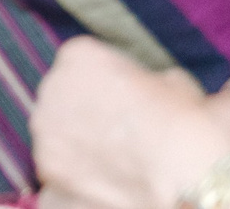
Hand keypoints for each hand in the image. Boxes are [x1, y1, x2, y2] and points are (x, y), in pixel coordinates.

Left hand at [31, 38, 229, 208]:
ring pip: (57, 128)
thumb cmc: (183, 120)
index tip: (126, 97)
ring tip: (114, 156)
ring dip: (76, 137)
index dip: (107, 80)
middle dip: (85, 107)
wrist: (184, 171)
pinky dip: (75, 169)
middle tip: (119, 129)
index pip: (84, 61)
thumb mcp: (173, 81)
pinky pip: (58, 162)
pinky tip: (103, 177)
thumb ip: (145, 79)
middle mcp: (52, 84)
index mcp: (79, 54)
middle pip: (64, 93)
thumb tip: (150, 88)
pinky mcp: (46, 163)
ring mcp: (45, 126)